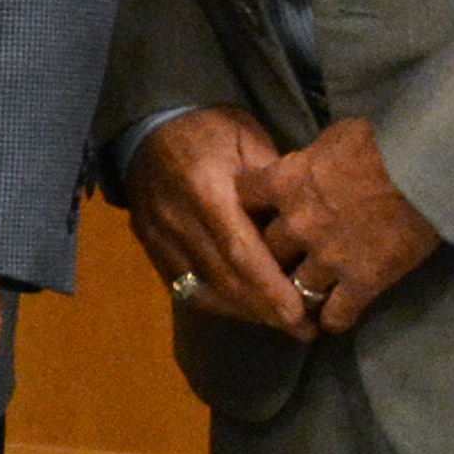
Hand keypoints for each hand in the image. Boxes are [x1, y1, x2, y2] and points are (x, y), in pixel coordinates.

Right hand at [124, 107, 310, 336]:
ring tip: (280, 324)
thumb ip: (274, 185)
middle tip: (303, 330)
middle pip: (225, 279)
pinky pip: (184, 285)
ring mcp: (159, 237)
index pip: (240, 251)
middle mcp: (178, 221)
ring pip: (203, 289)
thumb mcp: (249, 141)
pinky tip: (243, 310)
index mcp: (206, 191)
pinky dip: (218, 302)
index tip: (299, 315)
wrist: (148, 124)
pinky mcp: (151, 245)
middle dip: (265, 311)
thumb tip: (306, 223)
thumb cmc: (208, 127)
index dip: (270, 288)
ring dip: (244, 312)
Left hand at [254, 118, 447, 334]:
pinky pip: (336, 314)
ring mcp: (327, 257)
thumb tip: (310, 165)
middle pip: (264, 251)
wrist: (427, 167)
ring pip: (295, 288)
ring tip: (300, 302)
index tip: (254, 214)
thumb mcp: (335, 137)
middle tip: (276, 266)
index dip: (247, 209)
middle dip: (269, 259)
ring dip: (297, 295)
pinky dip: (333, 320)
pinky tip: (333, 321)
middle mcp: (297, 224)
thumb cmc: (383, 141)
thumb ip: (312, 158)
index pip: (244, 199)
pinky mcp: (362, 282)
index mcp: (285, 182)